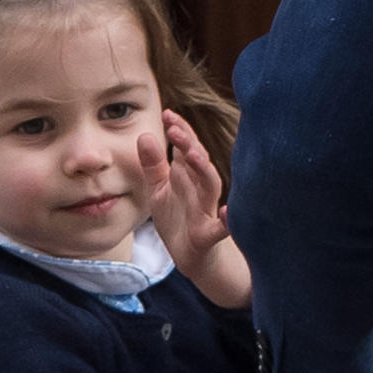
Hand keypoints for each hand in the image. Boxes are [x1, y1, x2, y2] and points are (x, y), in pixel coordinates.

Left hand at [137, 111, 251, 307]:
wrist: (190, 258)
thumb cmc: (178, 220)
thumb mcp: (159, 190)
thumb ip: (153, 164)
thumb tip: (144, 134)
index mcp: (187, 176)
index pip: (187, 147)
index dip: (180, 131)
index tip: (168, 115)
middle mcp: (199, 188)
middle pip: (198, 161)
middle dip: (188, 143)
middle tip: (174, 129)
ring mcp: (206, 211)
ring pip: (210, 186)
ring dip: (203, 170)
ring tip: (193, 155)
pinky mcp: (209, 235)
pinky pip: (221, 228)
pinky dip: (227, 222)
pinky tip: (228, 213)